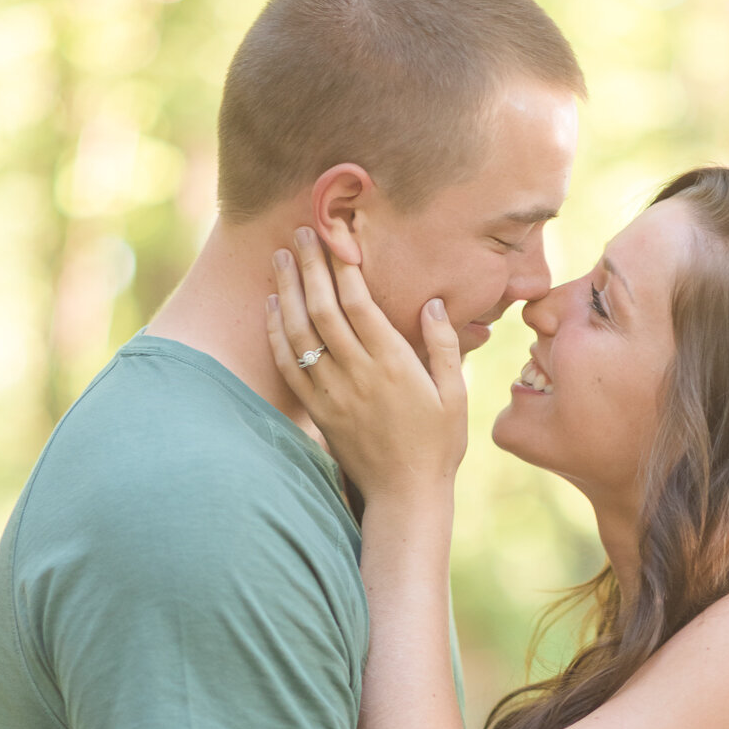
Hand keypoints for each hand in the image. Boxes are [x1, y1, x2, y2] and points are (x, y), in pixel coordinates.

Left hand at [266, 229, 466, 501]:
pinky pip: (288, 365)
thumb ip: (445, 347)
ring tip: (279, 257)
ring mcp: (333, 393)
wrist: (405, 496)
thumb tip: (433, 302)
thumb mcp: (456, 395)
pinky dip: (276, 333)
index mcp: (394, 365)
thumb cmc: (438, 445)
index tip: (337, 235)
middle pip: (323, 309)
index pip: (359, 303)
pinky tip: (272, 306)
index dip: (344, 265)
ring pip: (300, 332)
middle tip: (300, 232)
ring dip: (287, 290)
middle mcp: (358, 374)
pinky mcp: (318, 411)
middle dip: (310, 266)